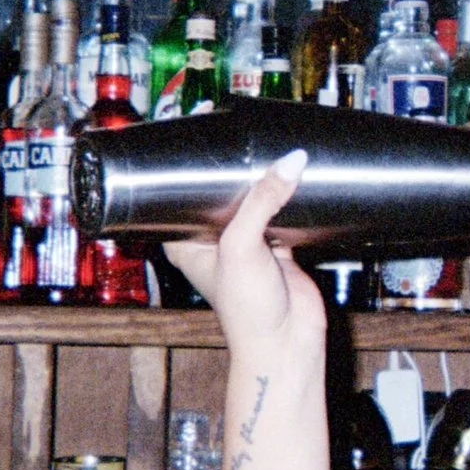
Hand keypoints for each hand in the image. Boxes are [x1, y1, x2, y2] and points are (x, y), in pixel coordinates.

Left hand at [165, 150, 325, 359]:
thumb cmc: (246, 312)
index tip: (199, 125)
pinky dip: (288, 196)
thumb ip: (261, 201)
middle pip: (217, 191)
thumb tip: (289, 163)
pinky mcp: (277, 248)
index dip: (184, 160)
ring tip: (267, 147)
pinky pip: (281, 211)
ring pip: (251, 199)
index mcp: (186, 242)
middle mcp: (213, 241)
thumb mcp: (242, 247)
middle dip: (228, 164)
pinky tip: (294, 176)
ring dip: (259, 179)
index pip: (176, 190)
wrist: (286, 345)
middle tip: (237, 129)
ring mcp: (246, 243)